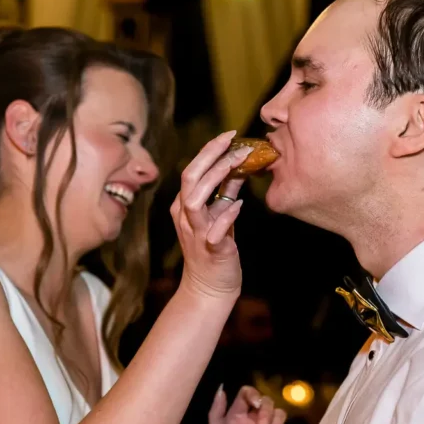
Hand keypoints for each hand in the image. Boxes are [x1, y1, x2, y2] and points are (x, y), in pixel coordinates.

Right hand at [170, 131, 251, 299]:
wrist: (209, 289)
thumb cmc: (215, 249)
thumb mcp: (219, 214)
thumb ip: (225, 191)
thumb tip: (238, 165)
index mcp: (185, 205)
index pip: (192, 170)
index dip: (209, 150)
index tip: (229, 134)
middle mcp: (186, 217)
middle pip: (190, 178)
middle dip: (210, 155)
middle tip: (232, 138)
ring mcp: (196, 233)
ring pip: (195, 200)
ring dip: (216, 177)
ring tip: (238, 162)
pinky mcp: (210, 250)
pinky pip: (214, 230)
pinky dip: (225, 215)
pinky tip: (239, 205)